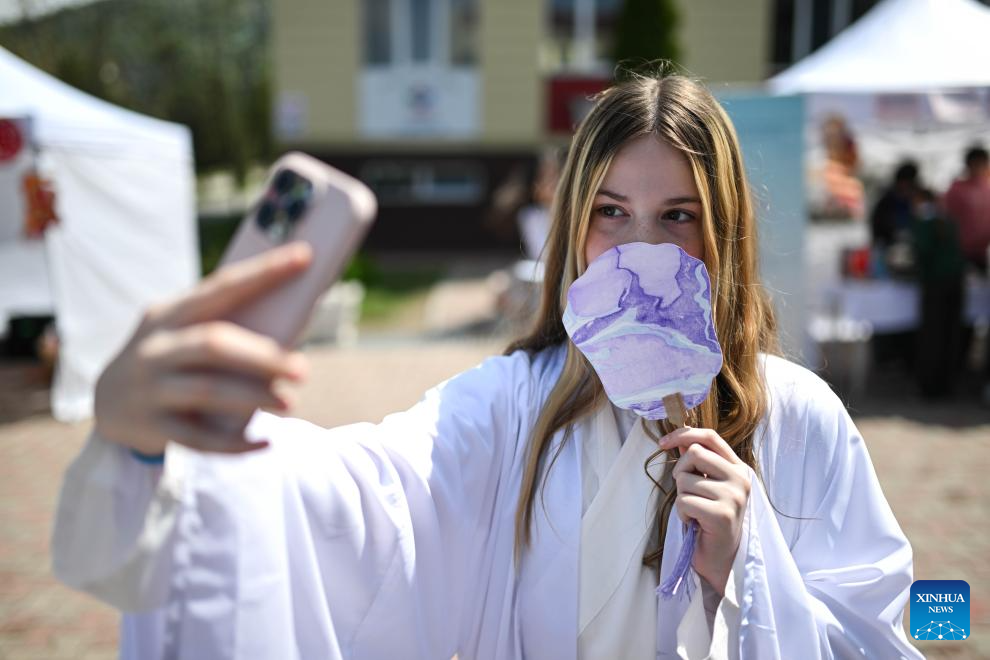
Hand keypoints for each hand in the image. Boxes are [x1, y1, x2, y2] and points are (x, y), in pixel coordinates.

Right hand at [93, 242, 312, 455]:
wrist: (108, 403)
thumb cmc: (172, 358)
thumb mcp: (185, 332)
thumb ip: (228, 325)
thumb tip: (299, 318)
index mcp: (170, 313)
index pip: (222, 287)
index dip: (264, 272)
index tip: (304, 256)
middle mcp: (156, 347)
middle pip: (213, 343)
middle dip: (262, 356)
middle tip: (303, 368)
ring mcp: (149, 387)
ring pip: (207, 390)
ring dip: (253, 397)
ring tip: (289, 402)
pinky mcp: (151, 426)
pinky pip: (198, 438)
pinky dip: (234, 444)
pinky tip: (264, 443)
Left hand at [659, 427, 751, 596]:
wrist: (721, 560)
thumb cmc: (710, 522)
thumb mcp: (706, 486)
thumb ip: (697, 463)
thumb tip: (680, 440)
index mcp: (739, 469)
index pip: (710, 436)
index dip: (683, 434)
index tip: (662, 442)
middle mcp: (740, 479)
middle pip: (694, 453)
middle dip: (680, 472)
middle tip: (687, 493)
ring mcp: (734, 497)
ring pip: (685, 479)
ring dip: (682, 497)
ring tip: (695, 512)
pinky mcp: (722, 514)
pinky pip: (684, 502)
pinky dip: (682, 514)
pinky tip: (694, 524)